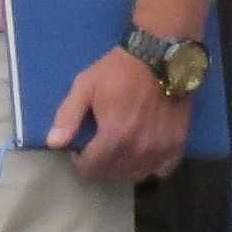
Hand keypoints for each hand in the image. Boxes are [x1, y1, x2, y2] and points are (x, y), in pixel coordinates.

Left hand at [49, 49, 190, 184]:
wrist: (161, 57)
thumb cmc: (119, 70)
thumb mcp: (85, 86)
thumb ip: (68, 117)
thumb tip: (53, 144)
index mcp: (114, 135)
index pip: (92, 167)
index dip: (81, 162)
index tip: (80, 150)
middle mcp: (139, 148)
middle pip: (113, 173)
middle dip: (100, 166)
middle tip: (97, 150)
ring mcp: (161, 148)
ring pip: (137, 174)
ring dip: (123, 168)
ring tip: (117, 153)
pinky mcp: (178, 143)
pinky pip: (163, 169)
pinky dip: (151, 167)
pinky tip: (143, 156)